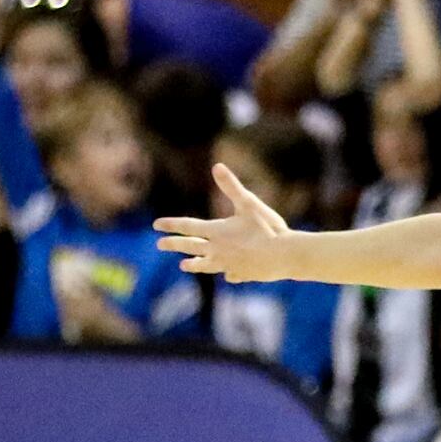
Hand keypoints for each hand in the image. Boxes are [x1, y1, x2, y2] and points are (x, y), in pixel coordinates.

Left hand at [157, 170, 295, 286]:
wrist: (284, 256)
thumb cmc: (267, 228)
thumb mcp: (249, 203)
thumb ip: (231, 186)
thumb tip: (216, 166)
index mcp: (218, 231)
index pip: (188, 226)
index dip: (171, 224)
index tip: (156, 225)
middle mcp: (218, 249)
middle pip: (191, 247)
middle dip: (174, 244)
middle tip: (160, 245)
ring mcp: (229, 264)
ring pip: (206, 265)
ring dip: (194, 264)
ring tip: (183, 266)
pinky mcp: (242, 274)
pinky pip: (230, 273)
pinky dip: (227, 272)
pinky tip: (228, 275)